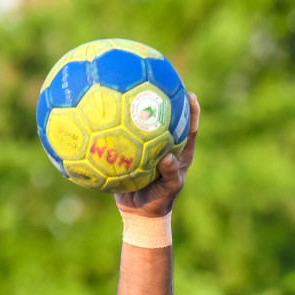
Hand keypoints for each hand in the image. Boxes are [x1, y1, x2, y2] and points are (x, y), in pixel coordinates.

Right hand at [116, 93, 200, 218]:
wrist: (139, 214)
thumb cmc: (159, 202)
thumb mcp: (168, 190)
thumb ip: (170, 175)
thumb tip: (167, 158)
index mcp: (178, 152)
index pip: (188, 128)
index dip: (190, 111)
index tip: (189, 94)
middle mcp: (163, 146)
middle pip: (164, 119)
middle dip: (161, 100)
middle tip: (157, 80)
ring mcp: (146, 149)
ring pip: (141, 126)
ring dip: (135, 109)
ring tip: (128, 88)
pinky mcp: (129, 153)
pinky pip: (122, 138)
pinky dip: (115, 129)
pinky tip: (104, 115)